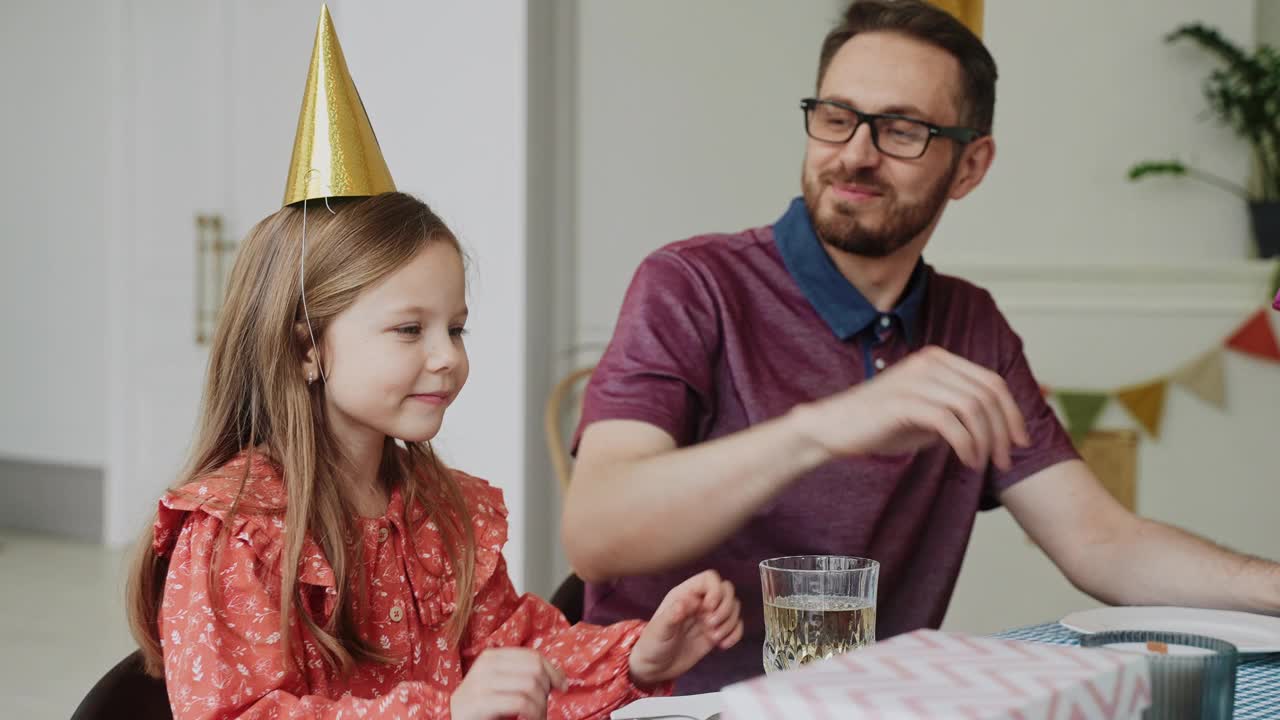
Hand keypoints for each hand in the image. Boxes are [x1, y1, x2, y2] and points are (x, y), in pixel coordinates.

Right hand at [450, 648, 566, 719]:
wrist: (449, 719)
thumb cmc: (478, 708)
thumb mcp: (498, 685)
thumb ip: (518, 675)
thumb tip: (555, 676)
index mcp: (492, 657)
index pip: (533, 656)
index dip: (553, 671)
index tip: (562, 686)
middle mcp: (487, 665)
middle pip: (535, 669)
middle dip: (546, 689)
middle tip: (544, 706)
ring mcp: (482, 683)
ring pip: (530, 686)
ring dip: (541, 706)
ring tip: (537, 717)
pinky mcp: (481, 702)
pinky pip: (521, 703)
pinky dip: (533, 713)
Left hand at [628, 569, 742, 686]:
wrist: (655, 667)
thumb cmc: (652, 644)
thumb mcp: (659, 629)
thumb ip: (673, 614)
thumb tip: (689, 601)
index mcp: (685, 594)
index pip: (710, 579)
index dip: (715, 590)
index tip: (708, 608)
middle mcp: (700, 602)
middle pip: (727, 590)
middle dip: (725, 608)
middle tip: (710, 625)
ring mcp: (709, 618)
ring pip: (734, 607)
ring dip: (729, 623)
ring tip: (714, 638)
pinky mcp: (716, 633)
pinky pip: (736, 626)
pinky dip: (735, 634)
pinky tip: (722, 646)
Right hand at [795, 346, 1030, 470]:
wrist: (832, 428)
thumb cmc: (878, 425)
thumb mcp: (925, 413)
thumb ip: (956, 412)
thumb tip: (996, 428)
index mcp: (937, 359)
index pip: (991, 381)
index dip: (1012, 413)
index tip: (1018, 441)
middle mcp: (929, 363)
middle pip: (988, 393)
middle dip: (1004, 430)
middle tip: (1004, 460)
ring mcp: (916, 380)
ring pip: (973, 407)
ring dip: (986, 440)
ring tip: (981, 463)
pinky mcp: (903, 402)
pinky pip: (951, 422)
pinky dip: (966, 444)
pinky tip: (965, 460)